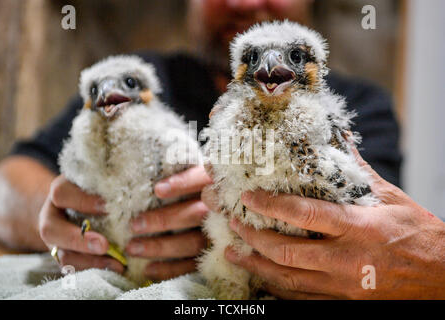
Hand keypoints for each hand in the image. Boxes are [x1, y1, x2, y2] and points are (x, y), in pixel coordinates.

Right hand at [39, 175, 123, 272]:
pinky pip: (74, 270)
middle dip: (80, 240)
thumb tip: (136, 187)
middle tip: (105, 246)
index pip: (61, 194)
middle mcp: (52, 216)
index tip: (107, 206)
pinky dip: (95, 270)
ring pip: (63, 255)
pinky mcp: (66, 257)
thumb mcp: (101, 181)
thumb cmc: (100, 189)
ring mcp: (56, 240)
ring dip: (91, 262)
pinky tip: (116, 269)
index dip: (82, 201)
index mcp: (61, 192)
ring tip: (117, 264)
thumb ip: (110, 184)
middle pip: (51, 230)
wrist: (83, 205)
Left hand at [125, 165, 211, 280]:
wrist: (228, 204)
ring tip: (133, 247)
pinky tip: (148, 269)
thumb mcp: (194, 168)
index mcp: (218, 181)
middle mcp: (222, 208)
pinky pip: (193, 264)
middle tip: (134, 224)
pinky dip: (170, 268)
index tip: (157, 190)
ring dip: (162, 247)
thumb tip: (143, 156)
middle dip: (164, 220)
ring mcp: (220, 233)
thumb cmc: (200, 183)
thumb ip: (178, 162)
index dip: (183, 183)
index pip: (203, 179)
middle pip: (195, 214)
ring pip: (193, 241)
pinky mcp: (214, 254)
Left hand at [205, 151, 444, 298]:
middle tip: (234, 224)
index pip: (304, 215)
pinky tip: (262, 278)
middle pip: (286, 252)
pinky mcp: (342, 302)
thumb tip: (340, 142)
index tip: (249, 197)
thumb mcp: (391, 199)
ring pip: (287, 280)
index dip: (271, 206)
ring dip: (256, 266)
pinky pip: (302, 298)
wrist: (443, 279)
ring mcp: (342, 286)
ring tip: (234, 254)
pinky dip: (277, 288)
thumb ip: (359, 173)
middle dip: (254, 237)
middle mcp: (346, 260)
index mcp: (358, 228)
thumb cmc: (420, 236)